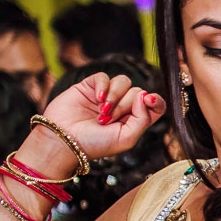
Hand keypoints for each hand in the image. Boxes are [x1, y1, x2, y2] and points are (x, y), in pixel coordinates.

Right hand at [31, 72, 166, 170]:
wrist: (64, 140)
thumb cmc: (95, 144)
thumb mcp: (126, 138)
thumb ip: (142, 119)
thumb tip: (145, 96)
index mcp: (134, 120)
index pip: (154, 105)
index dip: (156, 100)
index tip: (149, 100)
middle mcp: (122, 107)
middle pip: (138, 92)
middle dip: (125, 105)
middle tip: (107, 119)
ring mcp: (106, 96)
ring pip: (123, 82)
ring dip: (115, 96)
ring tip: (101, 112)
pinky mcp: (89, 87)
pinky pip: (104, 77)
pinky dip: (103, 86)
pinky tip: (98, 98)